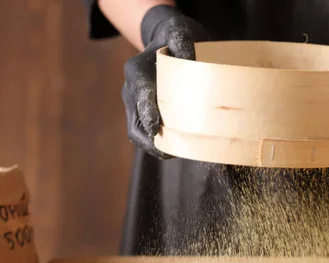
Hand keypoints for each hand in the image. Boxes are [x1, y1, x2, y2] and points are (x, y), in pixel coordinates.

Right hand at [122, 5, 209, 159]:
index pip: (140, 95)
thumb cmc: (176, 37)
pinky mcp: (143, 112)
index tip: (158, 128)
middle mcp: (130, 89)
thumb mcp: (181, 32)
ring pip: (138, 133)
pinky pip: (146, 134)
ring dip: (155, 147)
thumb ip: (184, 43)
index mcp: (137, 70)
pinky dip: (159, 144)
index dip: (148, 113)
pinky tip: (178, 150)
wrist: (166, 40)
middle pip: (135, 123)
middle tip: (172, 153)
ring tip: (177, 155)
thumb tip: (190, 62)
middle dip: (152, 140)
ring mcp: (134, 103)